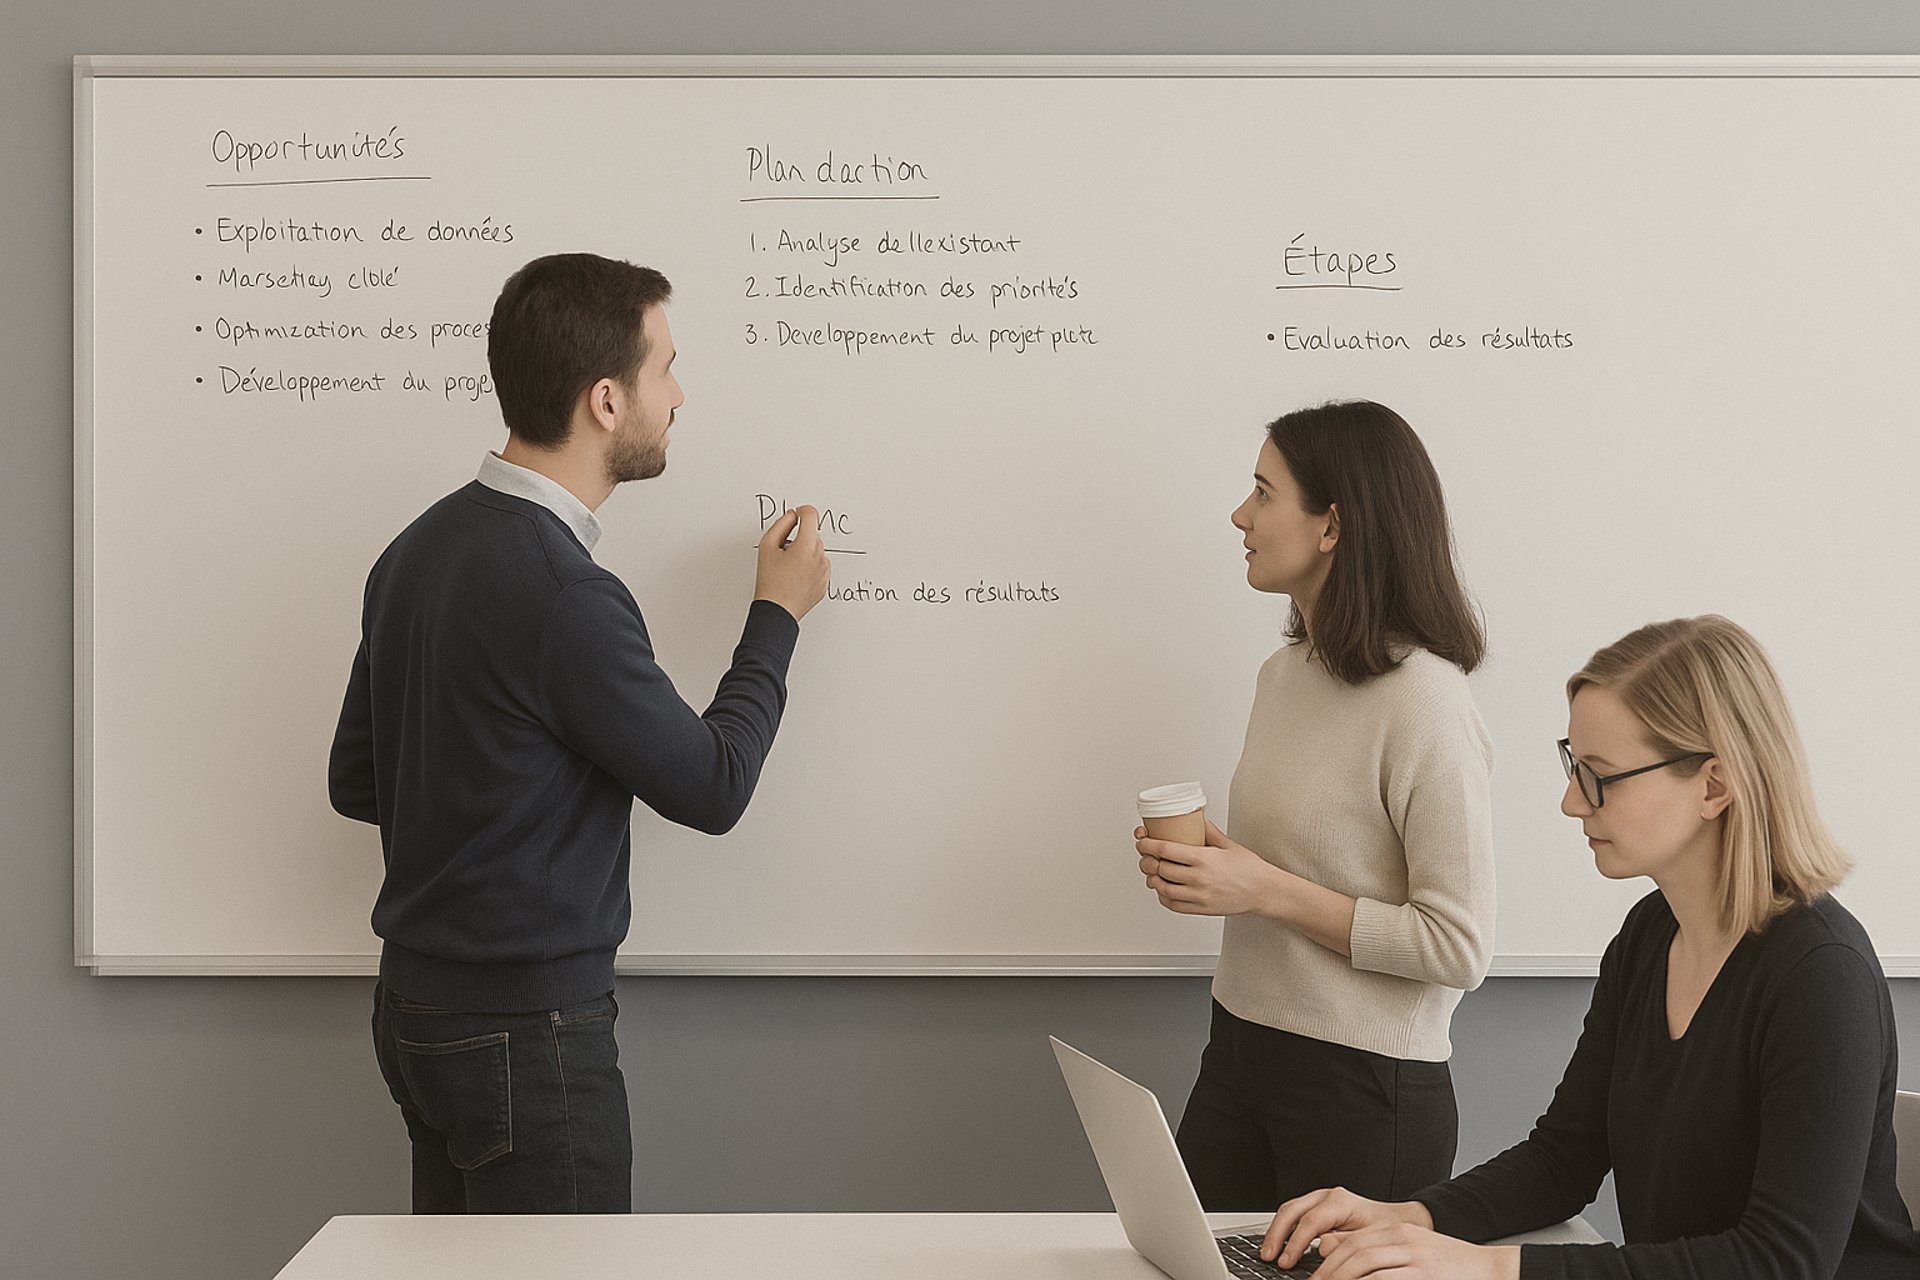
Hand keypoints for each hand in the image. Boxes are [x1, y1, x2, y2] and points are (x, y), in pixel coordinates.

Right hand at [754, 505, 829, 620]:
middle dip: (800, 538)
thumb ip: (781, 525)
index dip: (802, 512)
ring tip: (788, 568)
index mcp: (806, 546)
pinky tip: (795, 577)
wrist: (777, 611)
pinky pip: (819, 567)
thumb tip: (791, 516)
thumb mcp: (767, 546)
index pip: (811, 515)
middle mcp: (820, 557)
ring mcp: (825, 571)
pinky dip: (810, 567)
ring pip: (817, 551)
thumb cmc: (770, 582)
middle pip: (813, 535)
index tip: (796, 516)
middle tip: (783, 553)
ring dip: (806, 553)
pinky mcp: (825, 583)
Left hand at [1135, 819, 1278, 916]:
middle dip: (1147, 861)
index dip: (1148, 844)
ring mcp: (1199, 895)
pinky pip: (1173, 905)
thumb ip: (1207, 831)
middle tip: (1145, 856)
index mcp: (1204, 858)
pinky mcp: (1201, 909)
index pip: (1165, 849)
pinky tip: (1163, 889)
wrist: (1264, 891)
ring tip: (1152, 872)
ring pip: (1163, 888)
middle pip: (1160, 869)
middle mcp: (1199, 878)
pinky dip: (1163, 897)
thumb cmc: (1249, 868)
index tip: (1142, 841)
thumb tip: (1194, 817)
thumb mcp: (1227, 843)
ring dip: (1153, 879)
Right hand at [1259, 1186, 1426, 1268]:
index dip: (1295, 1243)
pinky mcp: (1317, 1206)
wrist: (1396, 1221)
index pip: (1309, 1221)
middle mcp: (1327, 1196)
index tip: (1287, 1262)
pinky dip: (1284, 1228)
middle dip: (1277, 1234)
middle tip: (1269, 1256)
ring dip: (1276, 1231)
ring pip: (1289, 1209)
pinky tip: (1280, 1243)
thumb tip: (1321, 1250)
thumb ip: (1345, 1242)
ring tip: (1269, 1252)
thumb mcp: (1369, 1239)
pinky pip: (1294, 1213)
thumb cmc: (1385, 1230)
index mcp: (1340, 1202)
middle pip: (1292, 1210)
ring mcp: (1320, 1199)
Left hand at [1306, 1223, 1517, 1279]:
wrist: (1488, 1267)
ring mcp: (1414, 1257)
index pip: (1352, 1240)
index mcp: (1397, 1231)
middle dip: (1330, 1271)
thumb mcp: (1411, 1250)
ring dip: (1343, 1279)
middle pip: (1355, 1251)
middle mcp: (1403, 1239)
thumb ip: (1380, 1250)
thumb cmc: (1448, 1264)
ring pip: (1367, 1265)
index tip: (1315, 1275)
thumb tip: (1344, 1259)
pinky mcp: (1424, 1274)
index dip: (1329, 1259)